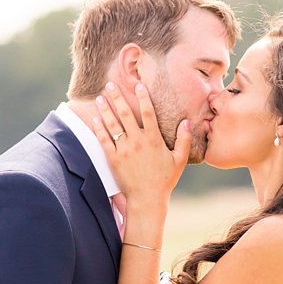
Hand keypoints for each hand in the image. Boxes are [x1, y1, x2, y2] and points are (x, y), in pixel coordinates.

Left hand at [93, 81, 190, 204]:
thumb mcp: (179, 160)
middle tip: (111, 84)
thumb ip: (184, 139)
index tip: (138, 85)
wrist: (146, 199)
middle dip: (118, 98)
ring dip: (105, 110)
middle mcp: (137, 142)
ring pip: (112, 125)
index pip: (148, 113)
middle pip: (125, 114)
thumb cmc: (164, 180)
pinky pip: (104, 140)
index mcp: (153, 140)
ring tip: (100, 98)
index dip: (143, 98)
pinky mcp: (113, 159)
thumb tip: (187, 121)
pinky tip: (95, 119)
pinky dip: (99, 129)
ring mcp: (123, 150)